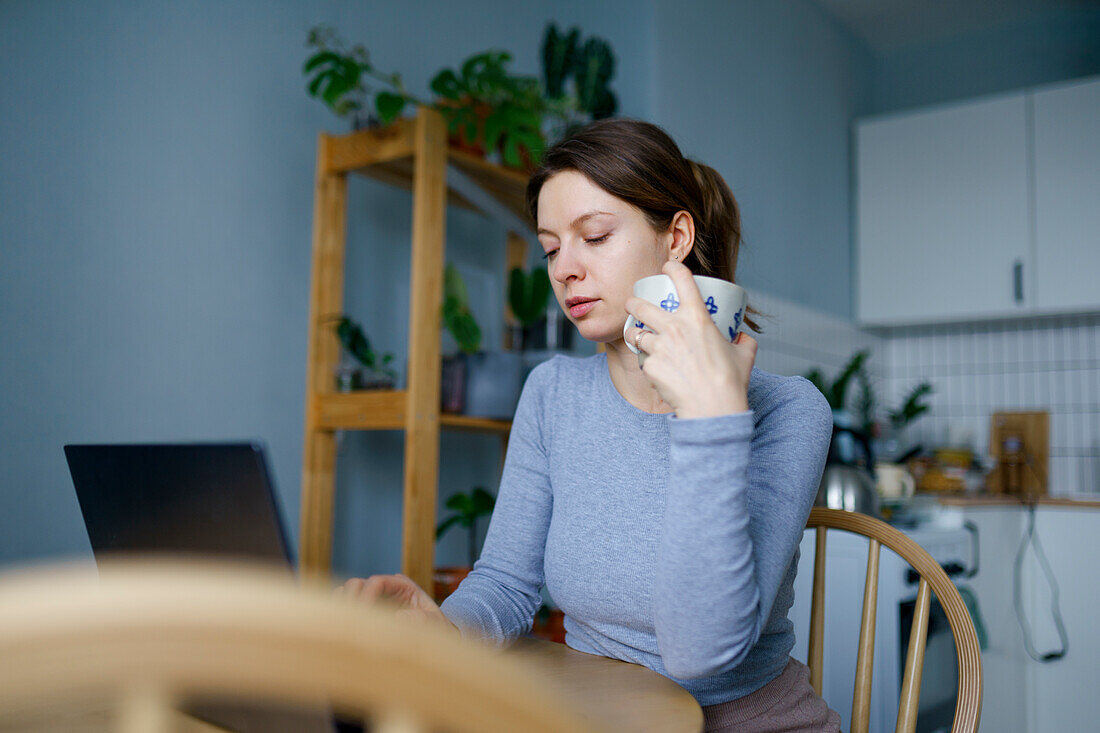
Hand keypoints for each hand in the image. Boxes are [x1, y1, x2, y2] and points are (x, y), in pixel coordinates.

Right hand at [339, 573, 457, 633]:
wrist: (435, 638)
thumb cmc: (435, 629)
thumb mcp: (434, 623)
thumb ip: (420, 619)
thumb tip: (399, 617)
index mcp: (403, 585)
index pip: (376, 582)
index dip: (366, 597)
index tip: (363, 616)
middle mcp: (385, 588)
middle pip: (357, 584)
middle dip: (351, 601)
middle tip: (349, 623)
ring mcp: (374, 598)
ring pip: (347, 594)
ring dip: (343, 607)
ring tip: (343, 626)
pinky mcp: (367, 611)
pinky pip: (347, 607)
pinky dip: (342, 615)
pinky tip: (342, 628)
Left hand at [625, 260, 756, 418]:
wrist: (712, 409)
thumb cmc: (730, 381)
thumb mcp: (744, 354)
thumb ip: (742, 340)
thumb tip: (741, 336)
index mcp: (697, 317)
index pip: (681, 279)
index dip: (671, 268)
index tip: (667, 268)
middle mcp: (674, 327)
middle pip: (641, 305)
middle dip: (633, 302)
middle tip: (633, 304)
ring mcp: (659, 347)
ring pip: (636, 334)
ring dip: (636, 334)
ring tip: (639, 338)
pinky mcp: (650, 366)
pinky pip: (644, 361)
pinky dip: (648, 364)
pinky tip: (657, 370)